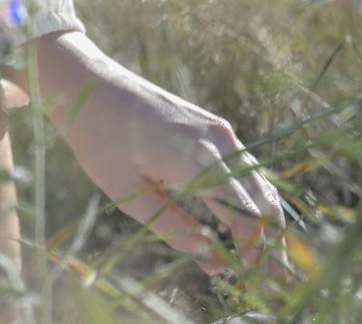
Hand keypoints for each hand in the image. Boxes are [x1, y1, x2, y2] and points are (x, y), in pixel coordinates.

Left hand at [32, 33, 286, 272]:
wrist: (87, 84)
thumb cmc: (99, 138)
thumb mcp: (126, 190)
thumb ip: (171, 225)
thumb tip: (209, 258)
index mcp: (198, 160)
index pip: (246, 214)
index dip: (254, 249)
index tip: (251, 276)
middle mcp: (219, 142)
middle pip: (261, 199)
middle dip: (270, 240)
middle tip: (273, 278)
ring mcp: (218, 130)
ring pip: (256, 182)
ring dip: (264, 219)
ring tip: (264, 256)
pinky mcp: (211, 126)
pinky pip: (242, 166)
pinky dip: (249, 196)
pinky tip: (245, 220)